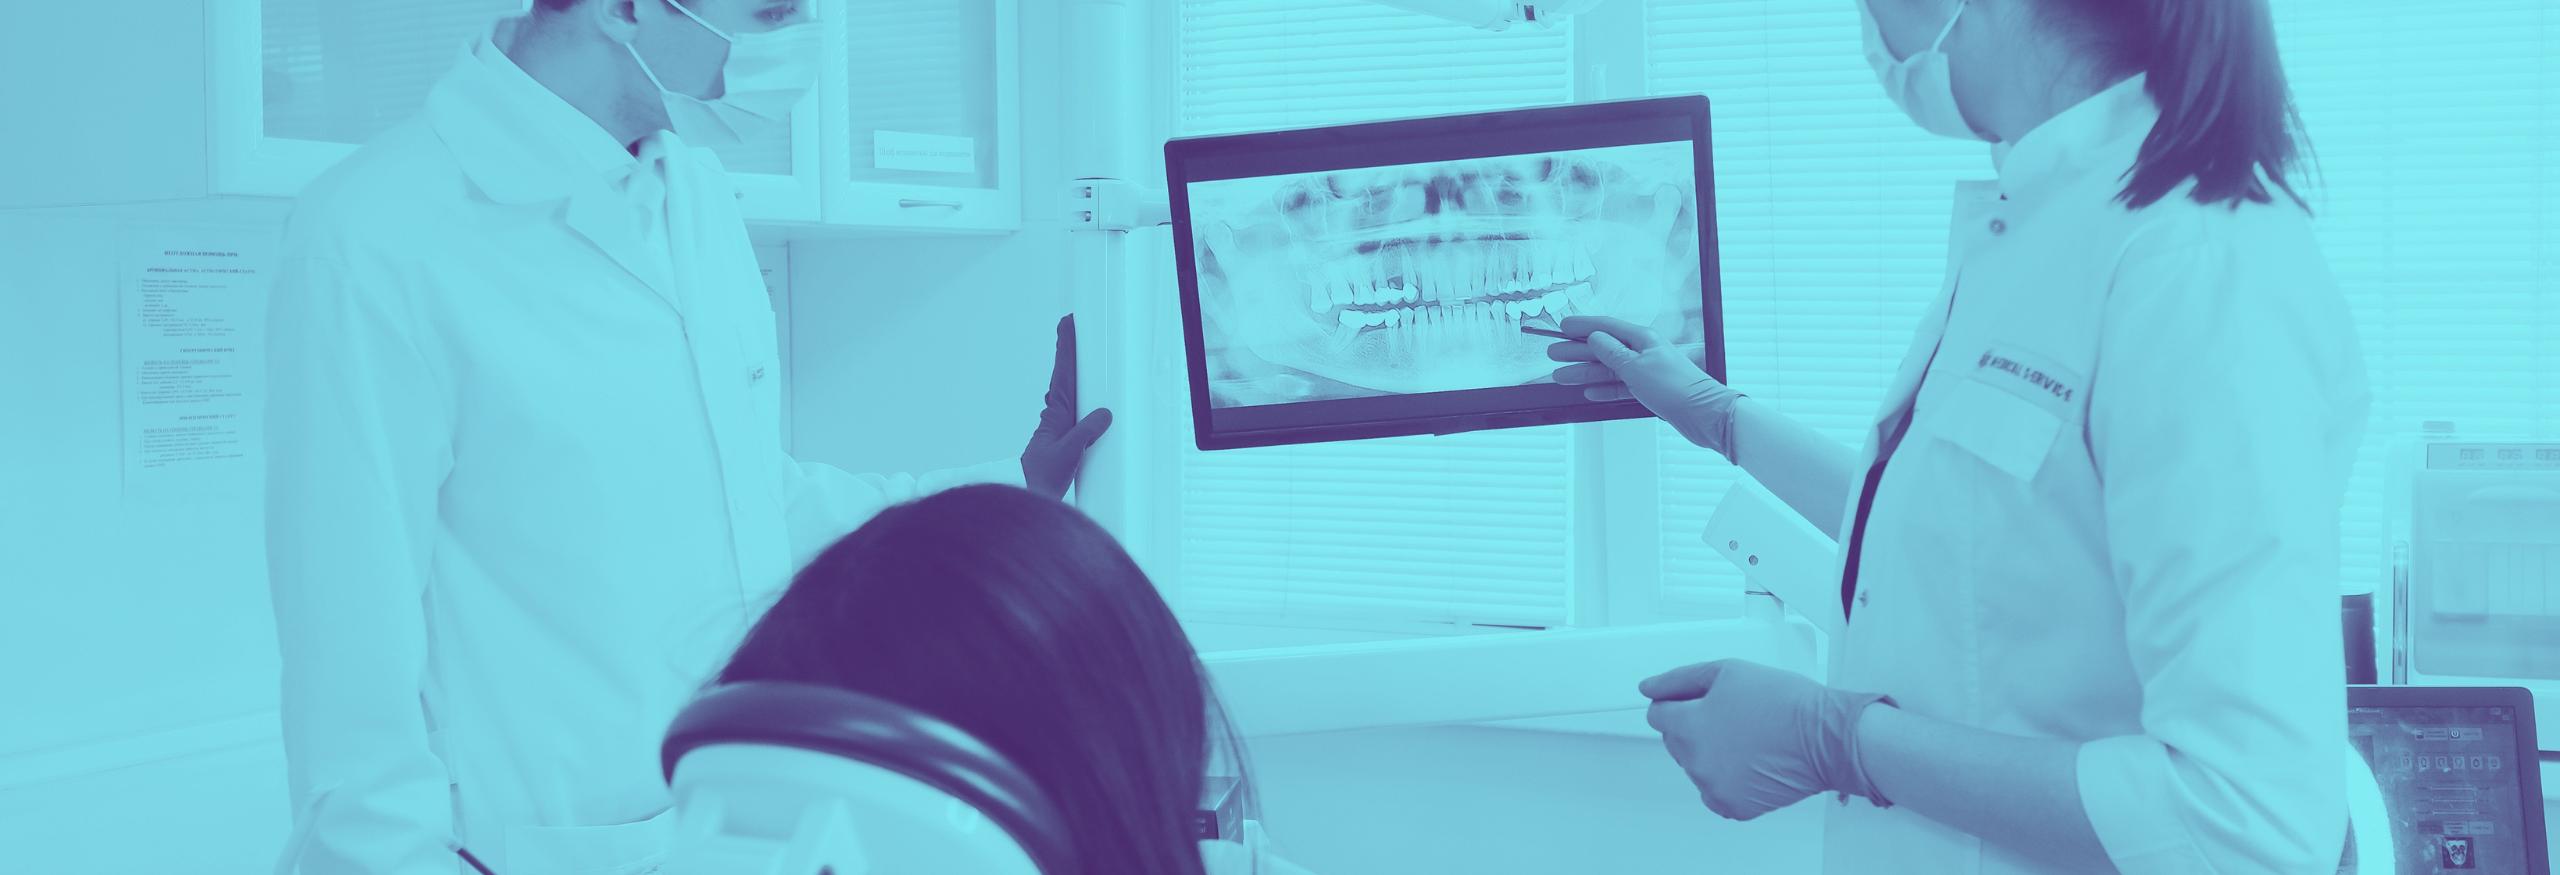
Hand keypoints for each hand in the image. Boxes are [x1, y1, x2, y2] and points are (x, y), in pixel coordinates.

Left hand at [1021, 315, 1110, 498]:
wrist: (1030, 496)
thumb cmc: (1042, 477)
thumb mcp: (1068, 453)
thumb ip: (1085, 432)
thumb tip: (1103, 414)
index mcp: (1056, 413)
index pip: (1063, 372)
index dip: (1065, 347)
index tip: (1066, 325)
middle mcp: (1057, 415)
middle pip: (1064, 374)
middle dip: (1068, 350)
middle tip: (1070, 324)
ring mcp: (1060, 426)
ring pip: (1068, 389)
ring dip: (1072, 367)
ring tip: (1076, 347)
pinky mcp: (1066, 438)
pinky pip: (1076, 408)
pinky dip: (1079, 393)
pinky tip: (1085, 391)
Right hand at [1545, 315, 1740, 455]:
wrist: (1704, 414)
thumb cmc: (1676, 387)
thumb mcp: (1637, 366)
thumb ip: (1612, 352)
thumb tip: (1595, 338)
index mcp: (1642, 339)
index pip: (1606, 327)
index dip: (1582, 326)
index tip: (1562, 326)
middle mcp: (1643, 352)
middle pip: (1603, 349)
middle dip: (1576, 352)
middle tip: (1553, 353)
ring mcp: (1646, 372)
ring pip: (1608, 370)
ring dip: (1584, 373)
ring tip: (1560, 376)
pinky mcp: (1649, 391)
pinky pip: (1620, 387)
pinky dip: (1603, 389)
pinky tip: (1588, 391)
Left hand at [1640, 659, 1894, 820]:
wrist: (1827, 738)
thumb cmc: (1786, 704)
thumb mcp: (1728, 671)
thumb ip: (1680, 679)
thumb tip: (1649, 688)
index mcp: (1689, 726)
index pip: (1657, 715)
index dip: (1678, 703)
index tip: (1699, 702)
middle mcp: (1695, 761)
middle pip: (1675, 741)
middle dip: (1694, 726)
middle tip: (1733, 715)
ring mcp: (1714, 787)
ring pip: (1696, 766)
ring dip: (1712, 752)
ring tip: (1749, 736)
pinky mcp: (1734, 806)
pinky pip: (1715, 790)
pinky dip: (1728, 777)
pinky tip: (1752, 760)